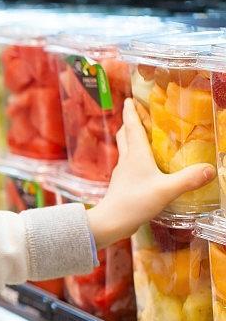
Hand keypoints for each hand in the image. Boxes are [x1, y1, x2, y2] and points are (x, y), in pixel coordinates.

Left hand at [86, 99, 214, 248]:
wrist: (110, 222)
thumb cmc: (134, 202)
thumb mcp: (166, 190)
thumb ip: (188, 179)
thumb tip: (210, 169)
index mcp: (135, 154)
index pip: (132, 126)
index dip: (131, 112)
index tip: (129, 99)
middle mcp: (126, 160)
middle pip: (125, 135)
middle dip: (130, 122)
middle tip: (137, 113)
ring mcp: (122, 172)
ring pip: (124, 149)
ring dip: (130, 138)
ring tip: (142, 135)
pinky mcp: (121, 184)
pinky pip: (127, 164)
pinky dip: (133, 156)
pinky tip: (142, 164)